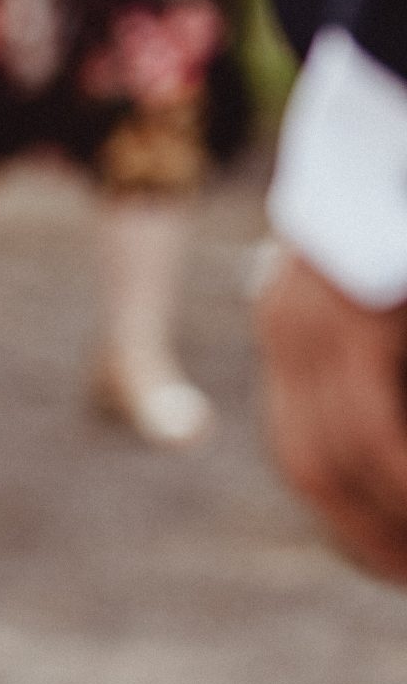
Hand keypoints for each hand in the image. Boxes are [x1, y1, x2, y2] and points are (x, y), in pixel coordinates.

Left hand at [256, 249, 406, 583]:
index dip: (349, 521)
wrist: (390, 113)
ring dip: (393, 519)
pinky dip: (403, 478)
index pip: (305, 451)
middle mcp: (288, 325)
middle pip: (312, 465)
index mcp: (293, 326)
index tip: (393, 569)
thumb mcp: (384, 304)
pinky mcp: (354, 312)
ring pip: (346, 457)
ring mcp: (316, 315)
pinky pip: (376, 428)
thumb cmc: (397, 217)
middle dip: (368, 536)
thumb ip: (382, 369)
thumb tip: (387, 455)